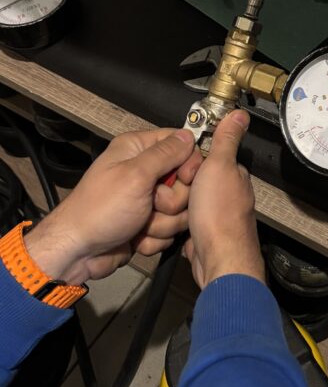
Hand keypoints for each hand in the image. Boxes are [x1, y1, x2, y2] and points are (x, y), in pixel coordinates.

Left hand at [25, 129, 202, 283]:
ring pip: (180, 210)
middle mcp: (143, 171)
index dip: (189, 162)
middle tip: (152, 204)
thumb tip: (188, 135)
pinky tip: (136, 237)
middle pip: (185, 182)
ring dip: (162, 222)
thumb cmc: (99, 211)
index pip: (181, 144)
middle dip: (173, 200)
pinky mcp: (148, 223)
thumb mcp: (135, 176)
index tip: (184, 178)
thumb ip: (166, 154)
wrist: (79, 252)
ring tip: (139, 224)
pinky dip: (155, 237)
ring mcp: (146, 200)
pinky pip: (170, 230)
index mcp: (137, 150)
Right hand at [185, 110, 264, 288]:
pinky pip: (184, 224)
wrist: (217, 259)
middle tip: (169, 185)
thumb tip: (240, 114)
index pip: (211, 158)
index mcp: (235, 177)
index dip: (192, 157)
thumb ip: (227, 140)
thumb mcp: (220, 166)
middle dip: (180, 184)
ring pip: (188, 204)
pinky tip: (168, 222)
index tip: (176, 158)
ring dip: (175, 205)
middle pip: (195, 182)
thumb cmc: (220, 213)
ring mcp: (217, 218)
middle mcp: (229, 197)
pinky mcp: (204, 237)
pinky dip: (175, 224)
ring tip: (165, 204)